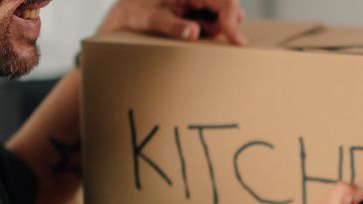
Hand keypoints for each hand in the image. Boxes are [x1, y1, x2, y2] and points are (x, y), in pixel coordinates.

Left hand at [97, 0, 246, 44]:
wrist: (126, 12)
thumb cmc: (137, 12)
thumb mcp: (152, 19)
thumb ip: (174, 26)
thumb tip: (193, 33)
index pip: (226, 2)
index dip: (233, 20)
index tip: (236, 41)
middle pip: (229, 8)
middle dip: (226, 24)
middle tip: (208, 36)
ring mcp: (199, 4)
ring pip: (223, 17)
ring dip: (216, 29)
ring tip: (192, 33)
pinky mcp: (198, 12)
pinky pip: (213, 23)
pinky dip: (209, 31)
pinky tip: (192, 33)